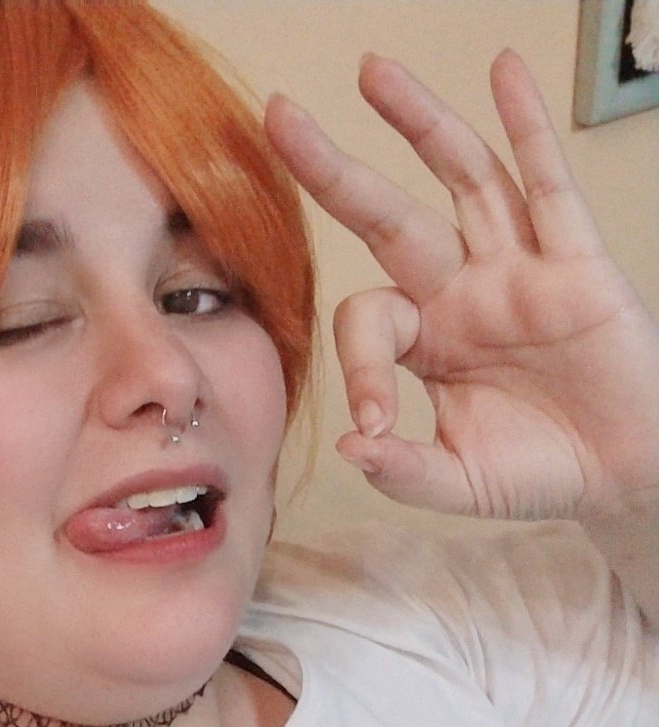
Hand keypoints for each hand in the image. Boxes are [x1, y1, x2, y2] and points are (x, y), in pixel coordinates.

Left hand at [265, 50, 658, 521]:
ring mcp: (517, 270)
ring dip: (421, 123)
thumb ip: (403, 469)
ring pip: (463, 180)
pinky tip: (505, 74)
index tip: (376, 425)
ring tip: (373, 73)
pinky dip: (530, 130)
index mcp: (424, 341)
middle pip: (388, 216)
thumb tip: (350, 445)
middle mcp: (460, 292)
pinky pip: (550, 188)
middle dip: (334, 170)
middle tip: (280, 116)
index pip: (368, 320)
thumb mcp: (457, 481)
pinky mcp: (576, 265)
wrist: (619, 475)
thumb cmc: (536, 473)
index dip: (360, 369)